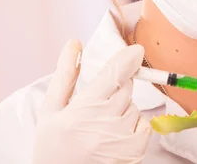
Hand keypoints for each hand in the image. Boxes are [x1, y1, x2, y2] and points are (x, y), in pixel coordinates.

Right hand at [33, 40, 150, 163]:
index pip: (114, 75)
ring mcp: (122, 138)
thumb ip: (65, 76)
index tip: (137, 50)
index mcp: (82, 109)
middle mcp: (105, 123)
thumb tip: (75, 44)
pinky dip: (135, 126)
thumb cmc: (53, 146)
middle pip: (126, 88)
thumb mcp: (51, 111)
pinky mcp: (135, 151)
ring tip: (101, 127)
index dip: (128, 59)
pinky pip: (145, 124)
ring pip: (134, 106)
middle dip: (116, 89)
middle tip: (97, 106)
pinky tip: (115, 136)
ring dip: (123, 110)